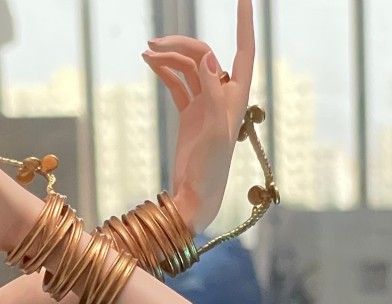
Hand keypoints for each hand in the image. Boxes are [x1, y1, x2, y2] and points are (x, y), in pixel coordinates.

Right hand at [143, 0, 255, 233]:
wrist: (197, 195)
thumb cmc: (212, 168)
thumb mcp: (214, 128)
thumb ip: (211, 91)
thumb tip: (207, 57)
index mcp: (237, 95)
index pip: (245, 48)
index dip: (244, 21)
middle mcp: (223, 94)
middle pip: (203, 55)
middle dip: (181, 45)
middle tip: (154, 43)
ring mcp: (205, 102)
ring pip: (188, 67)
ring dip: (168, 57)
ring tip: (146, 53)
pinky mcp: (190, 113)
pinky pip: (178, 83)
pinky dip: (165, 71)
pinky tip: (150, 64)